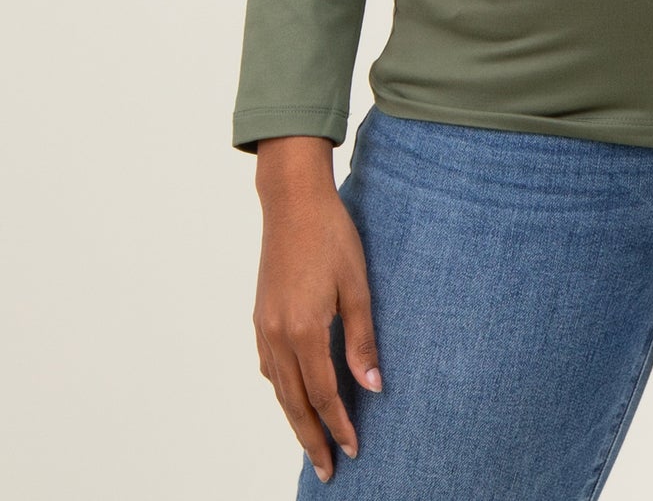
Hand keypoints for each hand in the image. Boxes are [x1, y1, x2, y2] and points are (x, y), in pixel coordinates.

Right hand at [252, 140, 382, 482]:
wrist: (293, 200)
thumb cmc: (331, 235)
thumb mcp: (357, 285)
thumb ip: (362, 339)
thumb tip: (374, 385)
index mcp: (303, 330)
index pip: (324, 394)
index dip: (340, 425)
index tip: (354, 450)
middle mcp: (277, 335)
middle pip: (294, 402)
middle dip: (312, 439)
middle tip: (328, 470)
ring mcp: (264, 327)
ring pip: (278, 389)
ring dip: (295, 419)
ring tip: (312, 444)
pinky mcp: (260, 316)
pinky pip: (270, 367)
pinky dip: (282, 390)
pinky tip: (293, 396)